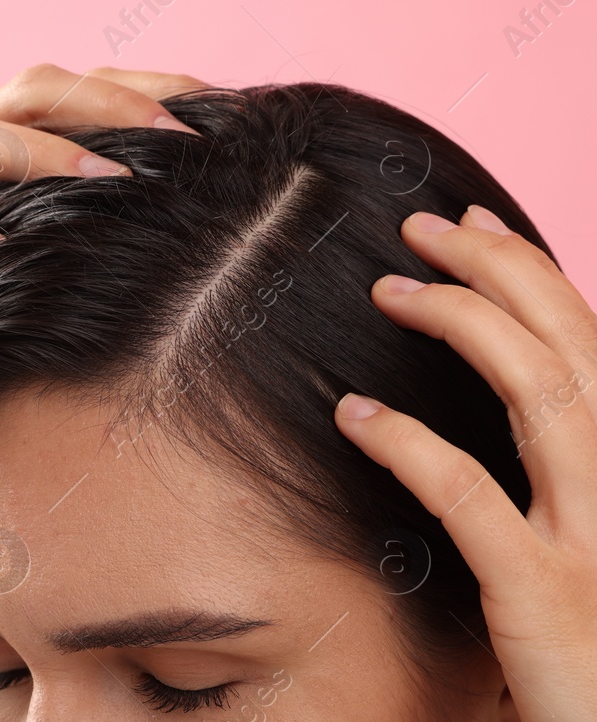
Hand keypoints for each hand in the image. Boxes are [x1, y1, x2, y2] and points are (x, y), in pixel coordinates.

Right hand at [0, 65, 207, 390]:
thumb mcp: (5, 280)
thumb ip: (64, 259)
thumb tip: (175, 273)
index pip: (69, 100)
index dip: (140, 91)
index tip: (219, 112)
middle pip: (28, 93)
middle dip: (108, 102)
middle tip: (181, 136)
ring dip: (41, 152)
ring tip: (107, 182)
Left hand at [335, 206, 596, 719]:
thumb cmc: (594, 643)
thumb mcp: (584, 537)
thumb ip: (556, 468)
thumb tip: (504, 397)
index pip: (591, 342)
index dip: (532, 271)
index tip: (471, 222)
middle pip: (572, 346)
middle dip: (498, 269)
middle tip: (418, 229)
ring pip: (542, 396)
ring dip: (463, 326)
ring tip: (387, 291)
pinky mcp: (547, 597)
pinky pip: (471, 499)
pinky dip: (411, 445)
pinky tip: (355, 414)